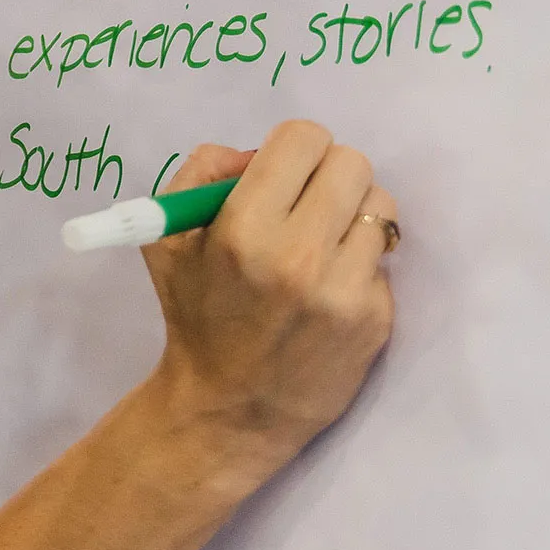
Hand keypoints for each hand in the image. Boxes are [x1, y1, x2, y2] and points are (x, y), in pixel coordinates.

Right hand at [141, 121, 396, 470]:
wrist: (231, 410)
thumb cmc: (196, 315)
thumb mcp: (166, 238)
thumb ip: (202, 172)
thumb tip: (257, 154)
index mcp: (243, 230)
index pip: (304, 139)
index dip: (294, 150)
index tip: (285, 174)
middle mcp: (299, 257)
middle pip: (352, 163)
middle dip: (327, 176)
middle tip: (309, 204)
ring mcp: (343, 291)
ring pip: (379, 206)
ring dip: (351, 217)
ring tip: (322, 248)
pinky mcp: (375, 318)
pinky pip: (383, 259)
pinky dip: (360, 265)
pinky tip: (331, 291)